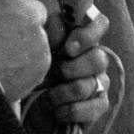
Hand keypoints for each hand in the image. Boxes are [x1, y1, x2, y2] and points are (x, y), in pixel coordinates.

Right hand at [0, 0, 49, 102]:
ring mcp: (40, 40)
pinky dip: (28, 59)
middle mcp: (32, 15)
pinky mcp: (43, 63)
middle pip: (36, 10)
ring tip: (3, 51)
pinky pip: (39, 56)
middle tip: (3, 29)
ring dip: (26, 39)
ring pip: (38, 34)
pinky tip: (9, 64)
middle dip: (23, 17)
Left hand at [42, 8, 111, 125]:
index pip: (100, 23)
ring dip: (62, 93)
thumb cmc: (38, 72)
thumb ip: (50, 33)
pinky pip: (92, 108)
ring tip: (50, 96)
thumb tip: (61, 28)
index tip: (68, 48)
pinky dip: (69, 110)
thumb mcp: (39, 49)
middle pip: (99, 59)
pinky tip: (58, 110)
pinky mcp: (99, 105)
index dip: (88, 34)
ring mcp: (100, 82)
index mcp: (82, 38)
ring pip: (88, 85)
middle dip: (71, 69)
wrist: (32, 108)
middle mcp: (96, 58)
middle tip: (55, 74)